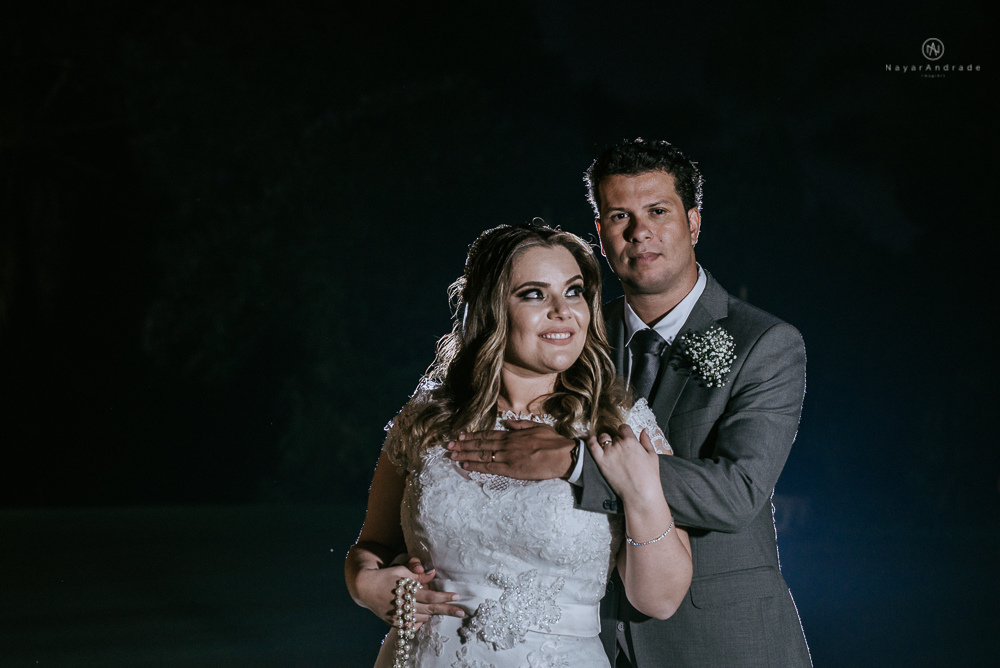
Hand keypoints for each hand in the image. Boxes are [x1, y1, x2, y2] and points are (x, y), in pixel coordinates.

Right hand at [353, 556, 464, 627]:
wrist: (364, 587)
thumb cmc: (385, 575)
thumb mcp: (401, 571)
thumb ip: (417, 575)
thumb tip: (433, 573)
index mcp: (406, 591)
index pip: (430, 596)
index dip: (444, 596)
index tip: (457, 596)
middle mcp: (403, 606)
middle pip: (430, 609)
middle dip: (447, 610)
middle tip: (462, 612)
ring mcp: (398, 616)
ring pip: (422, 618)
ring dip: (432, 613)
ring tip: (442, 608)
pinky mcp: (394, 622)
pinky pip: (412, 624)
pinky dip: (419, 620)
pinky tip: (423, 615)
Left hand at [446, 420, 575, 479]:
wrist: (563, 455)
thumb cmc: (553, 441)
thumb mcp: (537, 426)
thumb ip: (520, 424)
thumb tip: (507, 422)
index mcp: (513, 434)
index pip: (488, 434)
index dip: (472, 436)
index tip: (460, 436)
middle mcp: (507, 444)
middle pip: (480, 443)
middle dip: (463, 444)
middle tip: (448, 445)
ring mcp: (507, 456)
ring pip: (481, 454)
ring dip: (465, 454)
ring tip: (451, 455)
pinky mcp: (511, 469)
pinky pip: (489, 467)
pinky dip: (476, 465)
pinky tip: (465, 465)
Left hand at [588, 425, 666, 504]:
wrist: (640, 494)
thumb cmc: (650, 476)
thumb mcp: (652, 456)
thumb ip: (646, 441)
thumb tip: (644, 430)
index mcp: (631, 441)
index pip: (623, 428)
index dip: (624, 432)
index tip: (625, 437)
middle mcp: (619, 444)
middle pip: (615, 435)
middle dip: (617, 440)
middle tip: (621, 450)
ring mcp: (608, 453)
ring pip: (603, 438)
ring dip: (606, 440)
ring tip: (609, 447)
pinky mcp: (601, 462)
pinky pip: (592, 446)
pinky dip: (591, 440)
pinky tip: (592, 440)